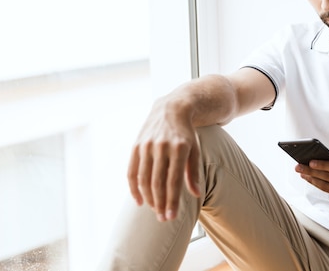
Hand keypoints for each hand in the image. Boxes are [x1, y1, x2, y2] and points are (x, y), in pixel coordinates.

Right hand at [127, 97, 201, 221]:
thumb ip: (193, 172)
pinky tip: (139, 201)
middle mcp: (161, 147)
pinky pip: (131, 171)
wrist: (171, 109)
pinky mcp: (136, 146)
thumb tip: (197, 194)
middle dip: (160, 203)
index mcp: (179, 148)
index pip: (174, 181)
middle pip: (158, 183)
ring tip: (154, 210)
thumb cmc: (186, 134)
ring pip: (144, 179)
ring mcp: (147, 146)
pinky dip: (133, 188)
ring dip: (148, 198)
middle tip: (162, 219)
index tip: (171, 217)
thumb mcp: (194, 149)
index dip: (172, 201)